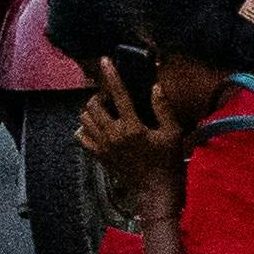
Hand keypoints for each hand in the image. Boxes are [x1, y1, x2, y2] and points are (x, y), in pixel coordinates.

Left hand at [73, 57, 188, 217]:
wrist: (155, 191)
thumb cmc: (167, 162)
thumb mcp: (172, 133)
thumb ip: (163, 108)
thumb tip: (155, 87)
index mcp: (132, 127)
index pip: (118, 95)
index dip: (111, 75)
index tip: (105, 61)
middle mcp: (114, 135)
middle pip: (93, 105)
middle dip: (99, 95)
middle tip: (110, 95)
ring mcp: (104, 147)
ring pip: (85, 119)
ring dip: (91, 110)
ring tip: (104, 109)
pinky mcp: (100, 157)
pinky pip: (82, 137)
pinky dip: (85, 128)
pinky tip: (97, 126)